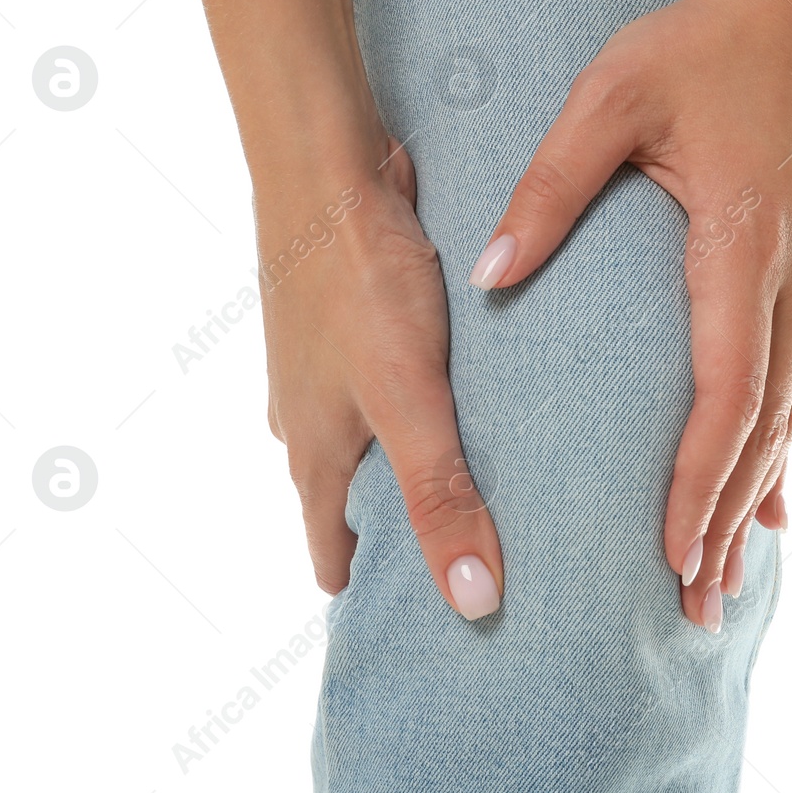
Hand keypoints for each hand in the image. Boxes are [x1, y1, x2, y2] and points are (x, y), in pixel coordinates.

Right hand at [259, 134, 502, 619]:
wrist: (327, 165)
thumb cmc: (362, 283)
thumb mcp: (409, 400)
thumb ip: (441, 494)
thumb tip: (473, 601)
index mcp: (313, 454)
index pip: (333, 555)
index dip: (372, 594)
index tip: (420, 627)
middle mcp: (308, 419)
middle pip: (353, 503)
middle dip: (400, 536)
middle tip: (471, 561)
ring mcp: (321, 367)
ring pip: (367, 441)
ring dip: (413, 467)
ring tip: (483, 482)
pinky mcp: (349, 320)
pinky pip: (383, 386)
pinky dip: (417, 406)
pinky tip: (467, 394)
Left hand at [467, 0, 791, 629]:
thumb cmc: (694, 47)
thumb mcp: (607, 98)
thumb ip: (547, 189)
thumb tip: (488, 274)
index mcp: (742, 240)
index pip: (726, 389)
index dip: (701, 478)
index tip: (673, 550)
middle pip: (764, 422)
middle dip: (731, 518)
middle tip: (701, 605)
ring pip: (790, 409)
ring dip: (760, 493)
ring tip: (731, 574)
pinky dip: (780, 441)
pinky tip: (770, 491)